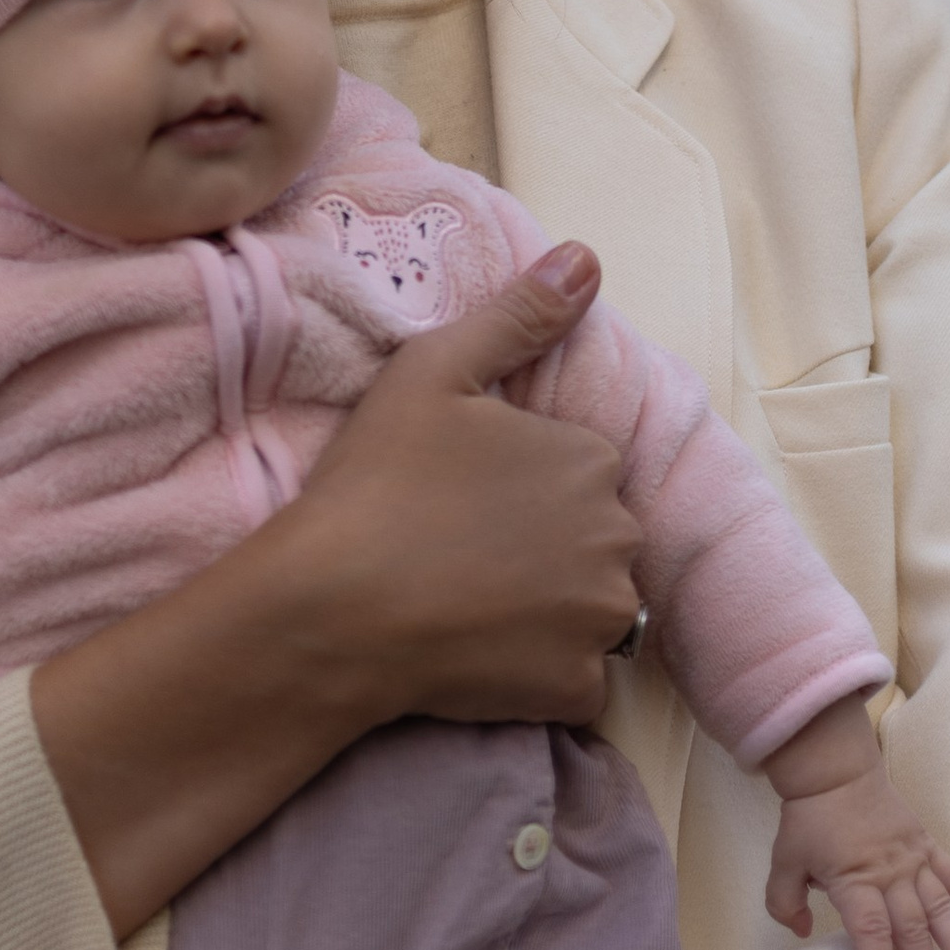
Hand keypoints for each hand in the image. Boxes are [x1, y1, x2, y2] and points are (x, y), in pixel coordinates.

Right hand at [27, 246, 642, 938]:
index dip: (519, 485)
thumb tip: (586, 258)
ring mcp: (601, 620)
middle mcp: (618, 537)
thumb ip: (519, 315)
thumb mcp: (433, 372)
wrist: (332, 610)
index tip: (460, 500)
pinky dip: (537, 674)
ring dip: (548, 612)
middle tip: (460, 555)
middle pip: (594, 540)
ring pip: (590, 611)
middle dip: (546, 548)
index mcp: (591, 458)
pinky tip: (478, 656)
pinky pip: (573, 680)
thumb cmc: (376, 484)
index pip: (580, 470)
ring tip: (469, 606)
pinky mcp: (576, 690)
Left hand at [763, 702, 949, 949]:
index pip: (870, 933)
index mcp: (855, 879)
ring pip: (942, 911)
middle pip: (911, 932)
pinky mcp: (929, 848)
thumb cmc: (809, 818)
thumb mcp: (783, 861)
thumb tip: (802, 932)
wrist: (836, 770)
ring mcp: (915, 861)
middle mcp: (891, 874)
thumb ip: (785, 902)